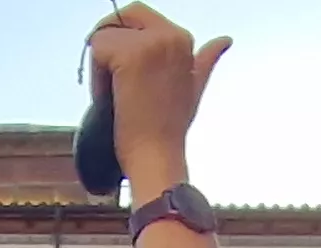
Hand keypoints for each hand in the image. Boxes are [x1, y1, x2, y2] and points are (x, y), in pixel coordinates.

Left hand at [87, 5, 228, 184]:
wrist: (158, 158)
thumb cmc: (169, 130)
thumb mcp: (194, 88)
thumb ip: (206, 60)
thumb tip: (224, 41)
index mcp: (183, 38)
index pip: (137, 16)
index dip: (123, 42)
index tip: (127, 77)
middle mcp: (171, 34)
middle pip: (120, 17)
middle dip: (108, 45)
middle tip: (115, 84)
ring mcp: (151, 42)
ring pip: (104, 35)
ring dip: (101, 67)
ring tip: (120, 97)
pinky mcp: (130, 54)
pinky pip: (96, 48)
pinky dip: (96, 77)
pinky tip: (113, 99)